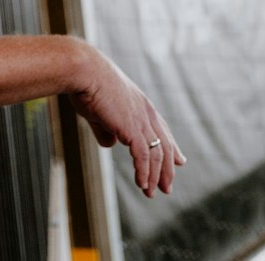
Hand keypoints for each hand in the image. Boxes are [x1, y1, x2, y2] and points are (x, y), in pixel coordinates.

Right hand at [68, 43, 184, 197]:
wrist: (85, 71)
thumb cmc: (86, 85)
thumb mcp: (98, 110)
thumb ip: (106, 128)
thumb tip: (110, 143)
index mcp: (141, 104)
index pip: (162, 130)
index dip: (171, 147)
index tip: (179, 161)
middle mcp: (146, 113)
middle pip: (165, 145)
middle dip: (167, 169)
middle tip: (166, 187)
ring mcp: (142, 121)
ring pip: (157, 155)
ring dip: (155, 176)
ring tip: (151, 193)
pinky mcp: (133, 129)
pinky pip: (144, 157)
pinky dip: (144, 173)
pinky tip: (142, 184)